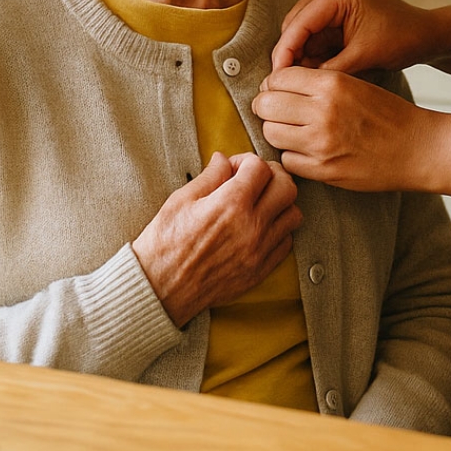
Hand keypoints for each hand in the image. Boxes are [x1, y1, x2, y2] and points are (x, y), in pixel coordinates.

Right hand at [132, 152, 302, 327]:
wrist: (157, 290)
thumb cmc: (163, 246)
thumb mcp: (180, 201)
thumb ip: (210, 176)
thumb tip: (224, 159)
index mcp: (229, 204)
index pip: (260, 167)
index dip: (246, 161)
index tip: (236, 168)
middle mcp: (250, 226)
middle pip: (287, 186)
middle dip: (272, 176)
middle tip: (256, 180)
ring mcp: (258, 249)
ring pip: (293, 214)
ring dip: (280, 204)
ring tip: (261, 204)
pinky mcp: (260, 269)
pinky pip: (286, 242)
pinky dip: (279, 231)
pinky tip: (260, 228)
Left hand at [254, 68, 434, 190]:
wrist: (417, 147)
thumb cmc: (389, 114)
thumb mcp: (355, 84)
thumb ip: (318, 83)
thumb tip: (278, 85)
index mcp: (332, 84)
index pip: (278, 78)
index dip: (274, 85)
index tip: (278, 91)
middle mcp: (322, 112)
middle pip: (266, 105)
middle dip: (267, 107)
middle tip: (278, 111)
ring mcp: (321, 144)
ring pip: (271, 133)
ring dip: (278, 132)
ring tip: (294, 131)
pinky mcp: (323, 171)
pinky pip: (287, 160)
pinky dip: (292, 155)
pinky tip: (308, 150)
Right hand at [271, 0, 436, 72]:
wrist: (427, 35)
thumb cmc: (403, 40)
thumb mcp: (364, 57)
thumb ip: (329, 70)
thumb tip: (297, 84)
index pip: (299, 22)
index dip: (285, 51)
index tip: (276, 77)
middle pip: (296, 23)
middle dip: (291, 53)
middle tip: (285, 83)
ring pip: (303, 29)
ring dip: (302, 54)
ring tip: (301, 81)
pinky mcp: (338, 11)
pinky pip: (316, 33)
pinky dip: (314, 52)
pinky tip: (314, 72)